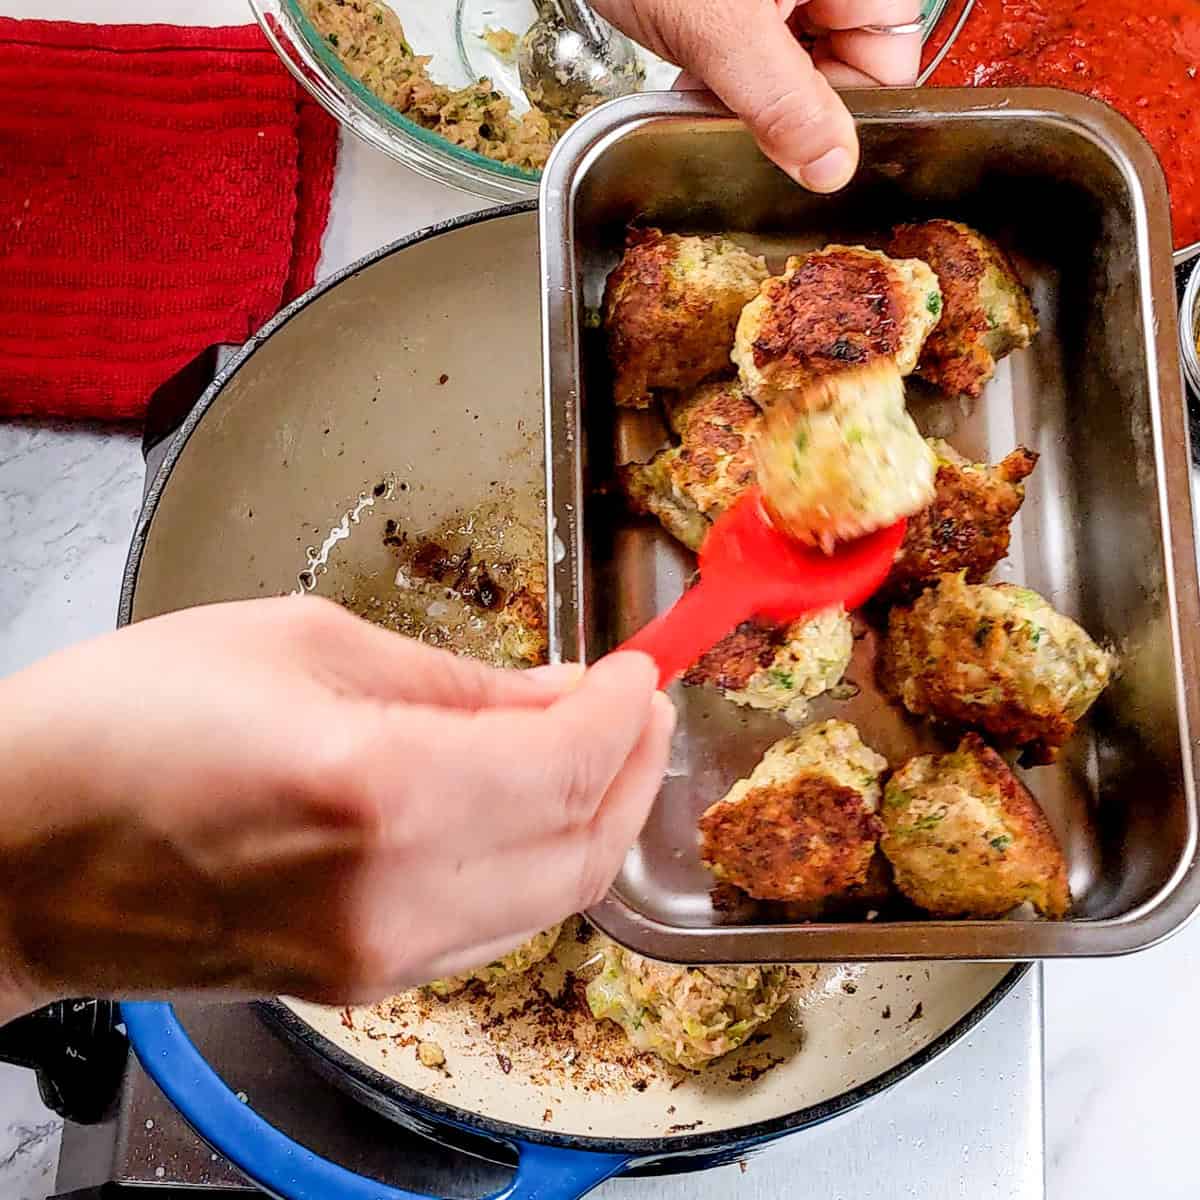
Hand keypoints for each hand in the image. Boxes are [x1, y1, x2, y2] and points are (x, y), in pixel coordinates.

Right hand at [0, 597, 673, 1019]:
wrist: (11, 849)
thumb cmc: (122, 722)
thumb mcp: (301, 644)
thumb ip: (453, 682)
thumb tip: (553, 693)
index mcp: (377, 790)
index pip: (567, 762)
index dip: (623, 711)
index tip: (642, 668)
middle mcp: (393, 896)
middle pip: (581, 844)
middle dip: (633, 766)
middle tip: (642, 704)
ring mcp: (379, 957)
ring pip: (552, 897)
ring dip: (595, 815)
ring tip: (601, 743)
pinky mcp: (362, 983)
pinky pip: (495, 925)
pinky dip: (538, 860)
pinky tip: (533, 801)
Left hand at [593, 0, 921, 190]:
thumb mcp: (720, 30)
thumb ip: (780, 101)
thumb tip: (831, 165)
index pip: (891, 58)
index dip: (850, 114)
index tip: (805, 155)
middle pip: (843, 65)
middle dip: (791, 109)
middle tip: (747, 130)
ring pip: (792, 65)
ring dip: (751, 100)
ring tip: (711, 98)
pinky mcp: (733, 4)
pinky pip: (750, 50)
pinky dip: (723, 77)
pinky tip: (694, 86)